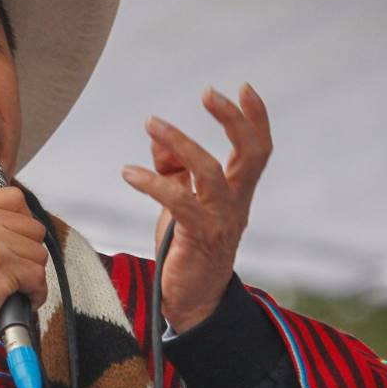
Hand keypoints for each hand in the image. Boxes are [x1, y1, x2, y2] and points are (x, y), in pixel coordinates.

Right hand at [0, 187, 48, 330]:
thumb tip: (23, 217)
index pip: (14, 198)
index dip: (22, 222)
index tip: (14, 241)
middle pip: (32, 227)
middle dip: (27, 253)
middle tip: (10, 270)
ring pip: (38, 253)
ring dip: (31, 275)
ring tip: (11, 286)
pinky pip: (38, 277)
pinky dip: (35, 293)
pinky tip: (18, 299)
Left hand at [121, 83, 272, 332]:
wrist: (191, 300)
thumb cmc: (186, 245)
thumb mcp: (181, 201)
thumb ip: (172, 167)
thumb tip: (156, 134)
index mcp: (238, 192)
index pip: (258, 149)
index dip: (255, 118)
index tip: (244, 87)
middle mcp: (237, 203)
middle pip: (250, 154)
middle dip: (233, 119)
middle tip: (208, 92)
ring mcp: (221, 220)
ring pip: (210, 172)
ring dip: (180, 141)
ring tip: (150, 122)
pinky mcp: (198, 237)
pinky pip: (179, 201)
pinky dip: (152, 183)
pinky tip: (128, 172)